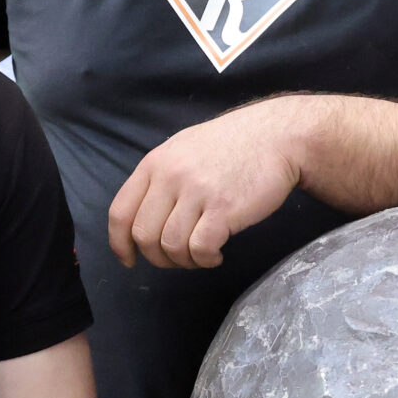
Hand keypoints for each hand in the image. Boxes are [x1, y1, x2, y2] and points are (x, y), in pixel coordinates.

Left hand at [108, 100, 308, 268]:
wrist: (277, 136)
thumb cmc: (234, 145)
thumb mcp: (185, 150)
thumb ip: (161, 178)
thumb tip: (142, 219)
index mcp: (155, 163)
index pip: (120, 212)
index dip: (119, 243)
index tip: (130, 259)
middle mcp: (171, 176)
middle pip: (144, 235)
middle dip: (158, 258)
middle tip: (179, 258)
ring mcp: (197, 192)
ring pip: (171, 246)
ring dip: (185, 261)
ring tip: (202, 255)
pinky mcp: (223, 209)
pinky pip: (200, 249)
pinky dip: (206, 260)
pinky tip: (217, 255)